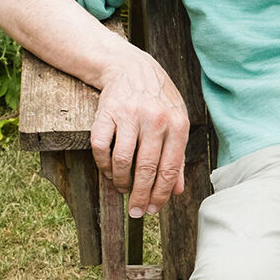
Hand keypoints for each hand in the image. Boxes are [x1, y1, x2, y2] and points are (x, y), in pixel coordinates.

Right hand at [92, 52, 189, 217]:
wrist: (131, 67)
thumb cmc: (158, 100)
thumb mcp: (176, 122)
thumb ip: (178, 156)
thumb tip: (177, 190)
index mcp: (177, 124)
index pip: (169, 168)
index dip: (161, 194)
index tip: (153, 210)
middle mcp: (155, 119)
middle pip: (146, 168)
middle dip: (140, 196)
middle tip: (136, 212)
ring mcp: (130, 115)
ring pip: (122, 161)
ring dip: (121, 182)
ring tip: (122, 189)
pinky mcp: (107, 113)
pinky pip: (101, 147)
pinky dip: (104, 165)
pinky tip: (110, 171)